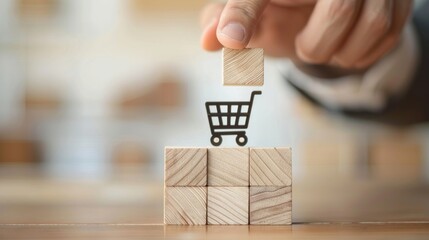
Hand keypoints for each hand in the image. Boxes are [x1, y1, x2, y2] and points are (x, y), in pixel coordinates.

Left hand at [200, 0, 412, 69]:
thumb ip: (227, 22)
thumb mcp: (253, 15)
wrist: (319, 12)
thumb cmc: (279, 11)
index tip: (227, 41)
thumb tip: (208, 40)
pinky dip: (363, 54)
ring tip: (326, 45)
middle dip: (319, 43)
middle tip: (306, 46)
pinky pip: (390, 34)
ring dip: (343, 51)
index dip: (241, 15)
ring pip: (372, 22)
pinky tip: (347, 46)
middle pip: (339, 6)